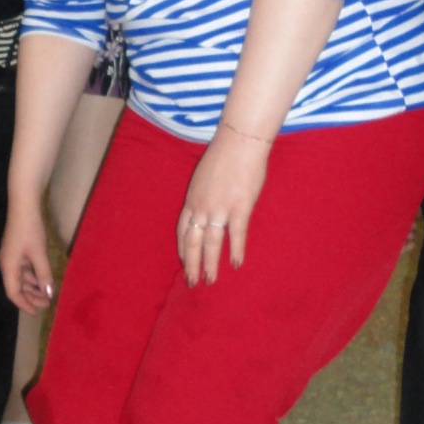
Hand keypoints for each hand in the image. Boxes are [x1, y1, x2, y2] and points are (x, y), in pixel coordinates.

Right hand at [0, 199, 55, 314]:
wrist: (23, 207)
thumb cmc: (30, 230)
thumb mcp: (39, 254)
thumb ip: (44, 274)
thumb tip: (49, 293)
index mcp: (9, 267)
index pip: (13, 292)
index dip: (24, 304)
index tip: (35, 312)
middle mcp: (7, 264)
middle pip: (17, 287)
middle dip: (31, 296)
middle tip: (47, 303)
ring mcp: (12, 257)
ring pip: (21, 278)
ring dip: (33, 287)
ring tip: (47, 293)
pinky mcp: (17, 251)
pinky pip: (24, 269)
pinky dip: (33, 276)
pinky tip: (43, 278)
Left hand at [177, 128, 270, 284]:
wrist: (239, 142)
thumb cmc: (223, 155)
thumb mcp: (203, 177)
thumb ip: (203, 196)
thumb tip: (207, 211)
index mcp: (192, 199)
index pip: (182, 230)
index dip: (183, 248)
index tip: (184, 261)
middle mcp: (201, 207)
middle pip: (192, 241)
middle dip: (191, 263)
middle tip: (192, 282)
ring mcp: (220, 208)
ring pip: (211, 243)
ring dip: (210, 264)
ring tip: (210, 280)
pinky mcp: (240, 207)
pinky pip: (236, 234)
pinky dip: (236, 250)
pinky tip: (236, 264)